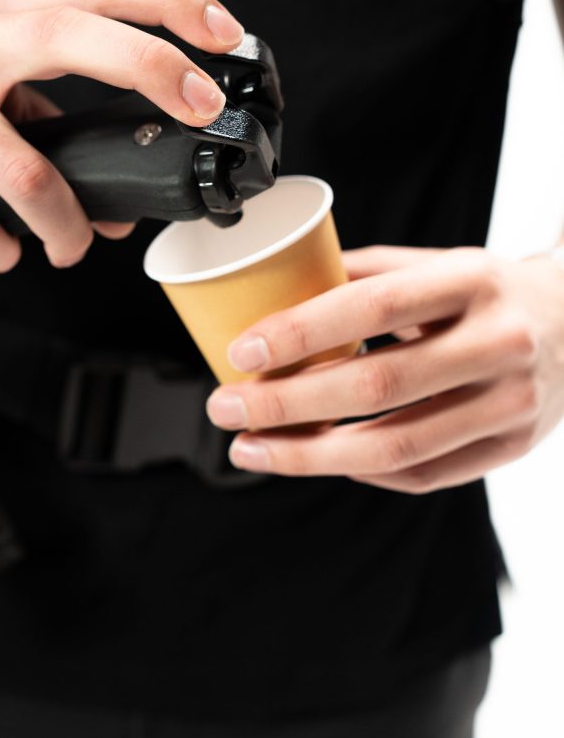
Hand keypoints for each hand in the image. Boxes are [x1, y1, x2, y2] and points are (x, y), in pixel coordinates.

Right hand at [0, 0, 242, 270]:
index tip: (226, 32)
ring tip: (73, 245)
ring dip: (69, 225)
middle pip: (74, 35)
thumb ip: (43, 100)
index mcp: (0, 12)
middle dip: (154, 69)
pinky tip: (5, 250)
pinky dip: (2, 251)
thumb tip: (113, 185)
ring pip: (32, 173)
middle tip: (200, 110)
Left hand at [206, 245, 563, 492]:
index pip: (373, 306)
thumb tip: (279, 299)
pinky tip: (319, 457)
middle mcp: (499, 343)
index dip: (302, 333)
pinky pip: (421, 476)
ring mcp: (511, 404)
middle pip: (377, 387)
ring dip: (309, 454)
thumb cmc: (489, 291)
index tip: (242, 352)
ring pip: (395, 447)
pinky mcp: (510, 448)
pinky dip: (359, 471)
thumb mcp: (439, 262)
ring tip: (251, 447)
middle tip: (226, 408)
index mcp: (472, 281)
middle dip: (286, 404)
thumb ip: (368, 276)